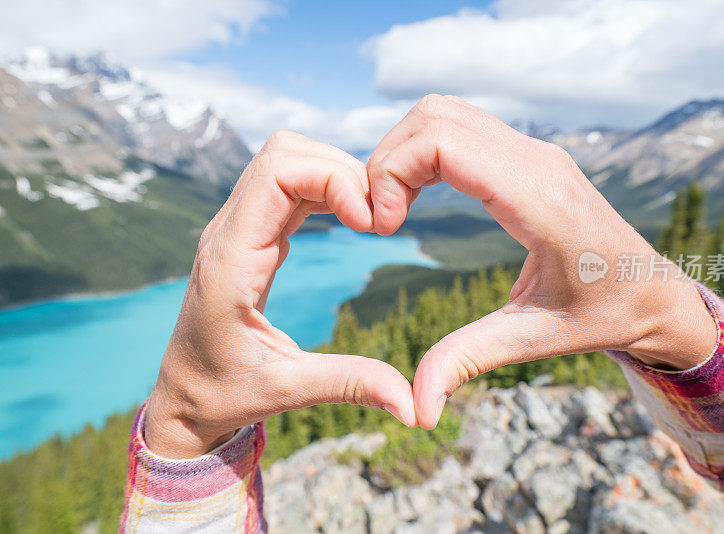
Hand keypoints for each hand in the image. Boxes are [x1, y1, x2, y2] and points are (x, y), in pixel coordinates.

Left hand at [146, 131, 415, 457]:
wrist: (182, 397)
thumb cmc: (224, 394)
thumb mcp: (288, 390)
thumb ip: (350, 385)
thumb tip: (414, 405)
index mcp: (229, 259)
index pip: (277, 172)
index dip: (334, 179)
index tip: (372, 224)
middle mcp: (227, 232)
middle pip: (284, 151)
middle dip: (341, 169)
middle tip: (379, 218)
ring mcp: (236, 228)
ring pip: (286, 160)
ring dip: (335, 175)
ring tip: (371, 219)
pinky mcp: (249, 234)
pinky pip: (287, 185)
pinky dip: (325, 189)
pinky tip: (352, 220)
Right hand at [367, 94, 716, 429]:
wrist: (656, 292)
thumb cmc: (604, 315)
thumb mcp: (534, 340)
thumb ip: (468, 362)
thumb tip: (416, 410)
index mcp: (539, 200)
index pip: (444, 144)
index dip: (393, 173)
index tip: (384, 227)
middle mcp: (537, 161)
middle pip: (434, 117)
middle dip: (388, 160)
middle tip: (380, 218)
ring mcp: (535, 152)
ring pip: (444, 113)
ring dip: (404, 151)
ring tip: (394, 207)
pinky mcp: (530, 156)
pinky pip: (461, 128)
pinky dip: (425, 151)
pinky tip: (418, 196)